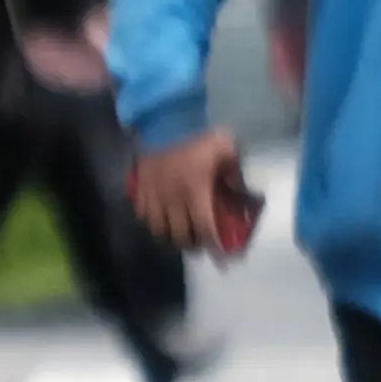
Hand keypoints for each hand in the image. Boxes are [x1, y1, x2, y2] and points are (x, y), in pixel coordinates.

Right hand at [133, 129, 261, 259]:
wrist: (163, 118)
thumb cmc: (198, 134)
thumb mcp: (226, 149)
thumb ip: (234, 172)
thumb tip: (241, 191)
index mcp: (195, 192)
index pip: (205, 228)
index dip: (214, 248)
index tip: (223, 262)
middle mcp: (172, 199)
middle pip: (180, 235)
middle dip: (193, 245)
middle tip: (202, 245)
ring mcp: (152, 194)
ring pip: (158, 229)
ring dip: (170, 237)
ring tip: (180, 237)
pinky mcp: (139, 186)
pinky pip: (142, 213)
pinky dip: (151, 222)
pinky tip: (159, 221)